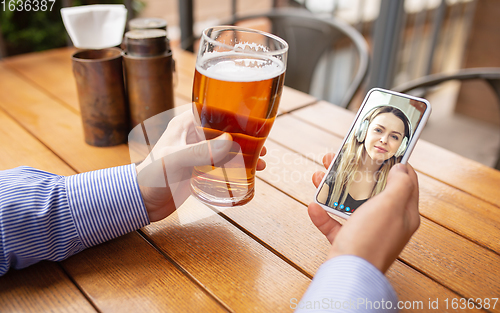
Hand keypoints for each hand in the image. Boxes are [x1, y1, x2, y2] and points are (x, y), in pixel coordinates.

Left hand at [136, 109, 266, 221]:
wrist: (141, 202)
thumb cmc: (152, 177)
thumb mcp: (175, 161)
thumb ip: (200, 152)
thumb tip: (230, 142)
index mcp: (185, 124)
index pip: (214, 108)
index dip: (235, 111)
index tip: (254, 118)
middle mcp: (193, 134)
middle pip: (226, 128)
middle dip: (246, 135)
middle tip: (263, 144)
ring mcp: (197, 151)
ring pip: (227, 145)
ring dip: (245, 151)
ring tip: (262, 160)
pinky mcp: (199, 167)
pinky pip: (223, 162)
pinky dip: (238, 165)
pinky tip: (250, 172)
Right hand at [309, 153, 419, 272]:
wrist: (348, 273)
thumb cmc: (371, 239)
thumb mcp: (391, 205)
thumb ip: (400, 184)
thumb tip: (403, 168)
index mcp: (403, 214)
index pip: (405, 182)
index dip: (393, 163)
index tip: (379, 150)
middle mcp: (387, 222)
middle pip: (372, 190)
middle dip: (355, 172)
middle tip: (340, 158)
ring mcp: (366, 232)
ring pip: (350, 204)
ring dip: (334, 189)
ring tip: (320, 175)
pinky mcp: (347, 242)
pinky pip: (334, 224)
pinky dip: (323, 214)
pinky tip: (314, 205)